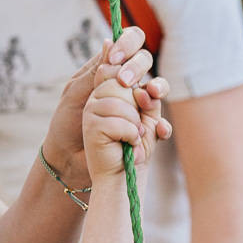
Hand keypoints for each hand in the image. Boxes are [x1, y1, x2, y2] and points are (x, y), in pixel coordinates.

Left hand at [46, 27, 155, 186]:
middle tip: (124, 82)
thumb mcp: (76, 95)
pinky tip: (157, 130)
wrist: (69, 158)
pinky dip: (163, 126)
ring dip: (157, 88)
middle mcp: (127, 85)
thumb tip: (109, 41)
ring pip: (158, 88)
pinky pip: (162, 125)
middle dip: (137, 67)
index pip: (129, 45)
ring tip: (146, 99)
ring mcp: (139, 106)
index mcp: (109, 71)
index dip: (128, 44)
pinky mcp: (146, 129)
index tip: (115, 58)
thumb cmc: (67, 124)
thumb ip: (94, 72)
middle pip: (145, 62)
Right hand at [83, 64, 171, 179]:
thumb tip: (145, 90)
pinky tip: (128, 142)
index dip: (139, 78)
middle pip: (122, 85)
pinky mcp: (90, 125)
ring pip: (120, 103)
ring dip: (134, 124)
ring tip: (133, 136)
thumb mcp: (150, 118)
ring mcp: (92, 109)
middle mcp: (99, 96)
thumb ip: (150, 98)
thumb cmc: (137, 144)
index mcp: (112, 90)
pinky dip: (130, 134)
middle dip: (138, 108)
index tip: (152, 95)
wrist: (125, 173)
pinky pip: (117, 121)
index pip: (123, 70)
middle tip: (137, 126)